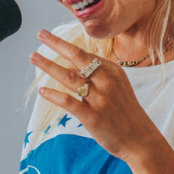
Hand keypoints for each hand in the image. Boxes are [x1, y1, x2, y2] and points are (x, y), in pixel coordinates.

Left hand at [29, 29, 159, 162]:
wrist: (140, 139)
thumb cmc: (125, 112)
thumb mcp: (117, 87)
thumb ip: (96, 76)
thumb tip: (73, 68)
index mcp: (112, 70)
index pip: (84, 53)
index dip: (64, 44)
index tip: (48, 37)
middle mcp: (106, 81)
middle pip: (77, 56)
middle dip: (56, 43)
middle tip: (39, 34)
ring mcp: (100, 98)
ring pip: (69, 77)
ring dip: (48, 65)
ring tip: (33, 57)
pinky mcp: (92, 116)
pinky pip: (68, 102)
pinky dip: (54, 95)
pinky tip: (42, 90)